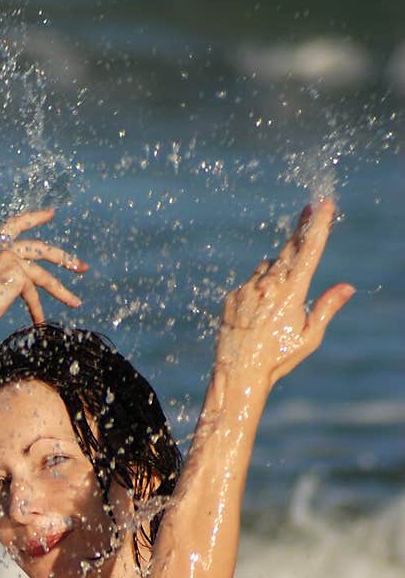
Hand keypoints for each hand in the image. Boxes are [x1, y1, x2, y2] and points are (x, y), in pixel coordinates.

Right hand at [0, 207, 88, 337]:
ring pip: (42, 274)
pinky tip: (39, 323)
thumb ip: (0, 276)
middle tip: (82, 267)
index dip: (34, 218)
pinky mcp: (16, 274)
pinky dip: (36, 311)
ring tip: (77, 303)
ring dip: (61, 290)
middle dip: (63, 258)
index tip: (52, 213)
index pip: (14, 225)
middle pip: (39, 249)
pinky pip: (33, 295)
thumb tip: (20, 285)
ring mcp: (9, 259)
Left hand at [215, 198, 354, 387]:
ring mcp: (247, 289)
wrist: (238, 373)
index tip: (324, 204)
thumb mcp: (309, 337)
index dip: (318, 225)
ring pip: (266, 268)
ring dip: (276, 273)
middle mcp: (268, 285)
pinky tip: (257, 314)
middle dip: (301, 230)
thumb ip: (326, 308)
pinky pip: (249, 284)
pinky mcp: (232, 296)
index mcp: (291, 292)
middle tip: (309, 210)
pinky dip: (257, 290)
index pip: (309, 251)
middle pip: (288, 249)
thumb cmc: (278, 358)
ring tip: (277, 303)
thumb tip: (346, 287)